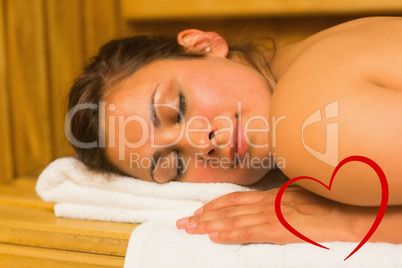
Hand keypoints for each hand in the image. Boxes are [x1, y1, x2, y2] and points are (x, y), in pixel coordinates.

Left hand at [176, 187, 352, 243]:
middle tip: (182, 221)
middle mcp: (266, 202)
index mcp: (271, 196)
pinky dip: (229, 233)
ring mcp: (270, 214)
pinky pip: (248, 231)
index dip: (214, 205)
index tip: (198, 210)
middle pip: (227, 208)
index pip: (235, 199)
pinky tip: (213, 236)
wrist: (347, 209)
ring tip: (189, 228)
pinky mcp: (278, 228)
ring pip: (232, 219)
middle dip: (203, 214)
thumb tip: (272, 205)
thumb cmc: (327, 201)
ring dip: (208, 224)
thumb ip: (281, 202)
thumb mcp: (299, 197)